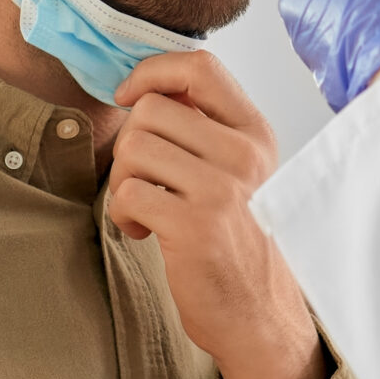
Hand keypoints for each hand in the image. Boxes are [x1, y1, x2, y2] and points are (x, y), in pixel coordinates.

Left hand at [109, 52, 328, 378]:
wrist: (257, 311)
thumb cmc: (235, 239)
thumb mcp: (237, 171)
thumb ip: (203, 128)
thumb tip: (147, 87)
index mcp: (254, 133)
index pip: (199, 67)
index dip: (150, 72)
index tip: (129, 96)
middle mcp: (244, 154)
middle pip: (151, 110)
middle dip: (129, 145)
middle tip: (143, 180)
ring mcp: (222, 189)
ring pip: (134, 147)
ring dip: (122, 181)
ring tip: (144, 208)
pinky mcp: (194, 225)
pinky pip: (128, 192)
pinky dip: (122, 213)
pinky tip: (144, 231)